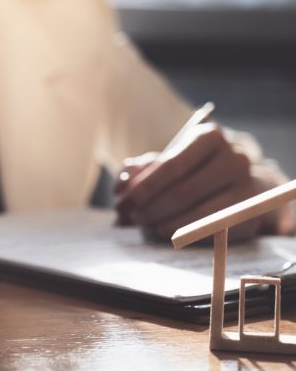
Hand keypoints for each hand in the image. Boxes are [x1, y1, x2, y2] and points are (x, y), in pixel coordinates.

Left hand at [114, 124, 268, 242]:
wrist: (237, 185)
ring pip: (196, 214)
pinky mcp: (249, 215)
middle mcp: (234, 159)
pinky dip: (182, 233)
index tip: (123, 201)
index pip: (171, 165)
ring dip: (162, 223)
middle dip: (149, 208)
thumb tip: (122, 184)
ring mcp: (247, 188)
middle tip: (131, 217)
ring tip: (145, 224)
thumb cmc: (192, 170)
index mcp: (209, 137)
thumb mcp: (166, 161)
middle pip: (183, 191)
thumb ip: (140, 170)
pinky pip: (210, 230)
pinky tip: (164, 231)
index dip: (143, 187)